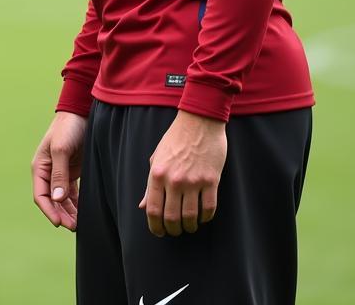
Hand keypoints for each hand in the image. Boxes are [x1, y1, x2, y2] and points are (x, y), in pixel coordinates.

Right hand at [32, 112, 86, 230]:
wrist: (81, 111)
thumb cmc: (68, 127)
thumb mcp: (61, 149)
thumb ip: (59, 174)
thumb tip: (56, 199)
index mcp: (40, 166)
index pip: (41, 195)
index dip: (49, 210)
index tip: (59, 224)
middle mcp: (49, 172)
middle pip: (52, 200)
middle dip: (61, 215)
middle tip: (74, 227)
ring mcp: (61, 172)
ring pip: (62, 199)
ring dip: (69, 212)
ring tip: (80, 223)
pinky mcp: (73, 171)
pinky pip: (72, 193)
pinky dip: (77, 204)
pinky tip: (84, 212)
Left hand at [138, 110, 226, 236]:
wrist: (199, 121)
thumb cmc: (175, 139)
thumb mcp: (156, 158)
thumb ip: (150, 184)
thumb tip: (143, 206)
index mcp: (157, 174)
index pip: (153, 209)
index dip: (155, 226)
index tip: (159, 232)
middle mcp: (174, 180)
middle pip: (172, 218)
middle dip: (173, 230)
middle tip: (175, 231)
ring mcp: (194, 181)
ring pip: (191, 217)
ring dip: (190, 227)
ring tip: (189, 226)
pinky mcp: (211, 180)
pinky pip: (209, 208)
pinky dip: (205, 217)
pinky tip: (203, 216)